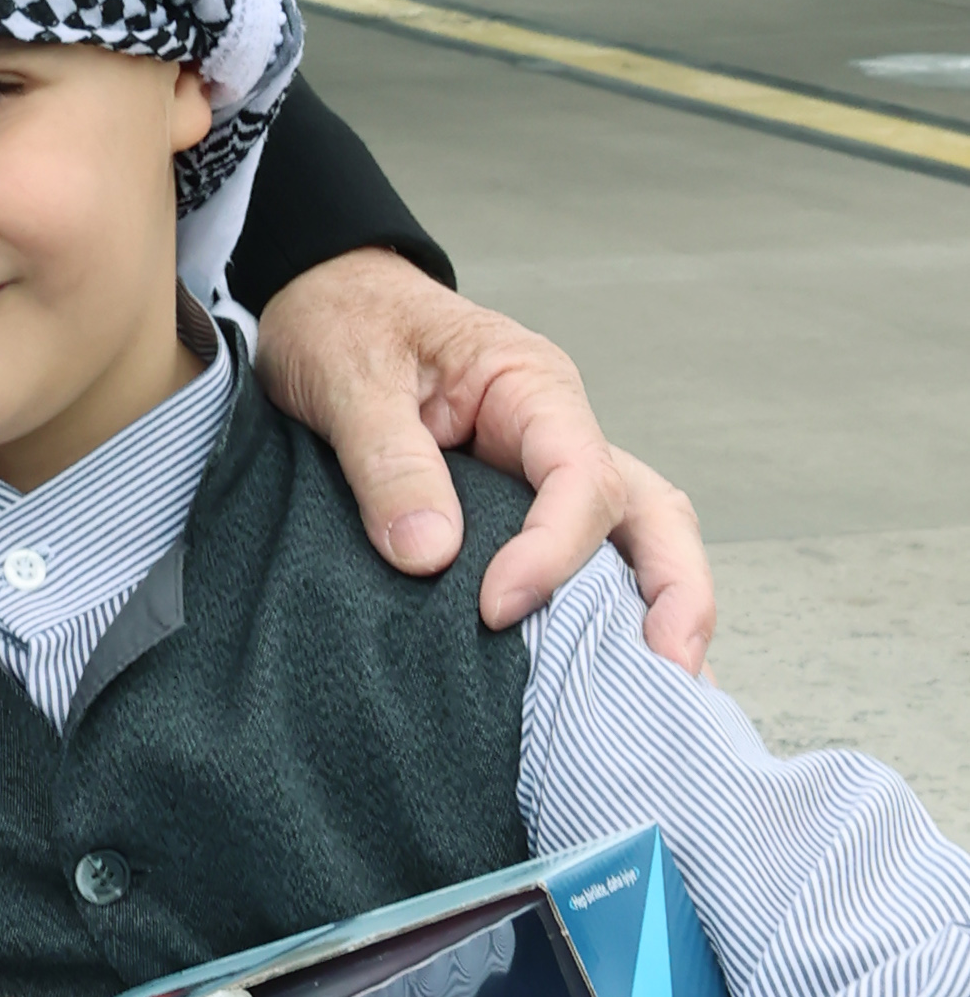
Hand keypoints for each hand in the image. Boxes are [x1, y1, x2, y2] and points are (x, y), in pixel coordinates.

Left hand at [250, 251, 714, 661]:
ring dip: (656, 613)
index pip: (580, 478)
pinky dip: (603, 616)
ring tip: (659, 697)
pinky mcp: (516, 507)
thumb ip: (388, 462)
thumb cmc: (343, 323)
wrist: (321, 299)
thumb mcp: (350, 378)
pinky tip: (602, 677)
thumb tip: (429, 554)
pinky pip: (582, 560)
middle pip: (649, 513)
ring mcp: (543, 472)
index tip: (497, 607)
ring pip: (634, 540)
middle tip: (669, 677)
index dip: (553, 551)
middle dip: (675, 594)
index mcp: (529, 387)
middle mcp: (556, 432)